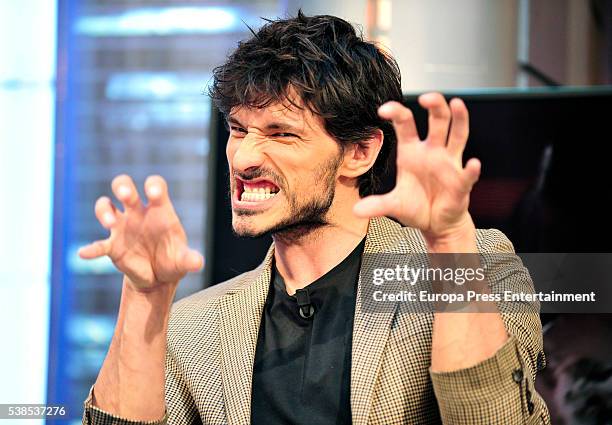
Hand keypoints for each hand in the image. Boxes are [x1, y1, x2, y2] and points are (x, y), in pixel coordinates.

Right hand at [78, 175, 203, 291]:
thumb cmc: (173, 260)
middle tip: (126, 195)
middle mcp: (138, 213)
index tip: (153, 193)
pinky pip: (98, 244)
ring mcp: (122, 227)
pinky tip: (86, 253)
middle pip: (124, 186)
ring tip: (109, 223)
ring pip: (105, 206)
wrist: (158, 278)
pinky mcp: (112, 246)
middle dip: (123, 187)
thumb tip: (198, 263)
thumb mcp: (183, 260)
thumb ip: (190, 259)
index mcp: (159, 210)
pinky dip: (91, 248)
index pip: (155, 185)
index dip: (153, 186)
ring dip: (104, 211)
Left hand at [353, 92, 480, 242]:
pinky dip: (471, 169)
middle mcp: (432, 152)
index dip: (396, 112)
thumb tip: (356, 210)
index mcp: (412, 152)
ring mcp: (449, 164)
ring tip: (457, 104)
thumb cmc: (417, 207)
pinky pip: (467, 174)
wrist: (436, 224)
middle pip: (438, 120)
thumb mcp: (394, 205)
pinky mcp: (461, 182)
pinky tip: (473, 164)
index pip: (406, 124)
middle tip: (427, 97)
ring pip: (457, 135)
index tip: (384, 109)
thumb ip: (377, 204)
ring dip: (459, 119)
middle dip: (434, 105)